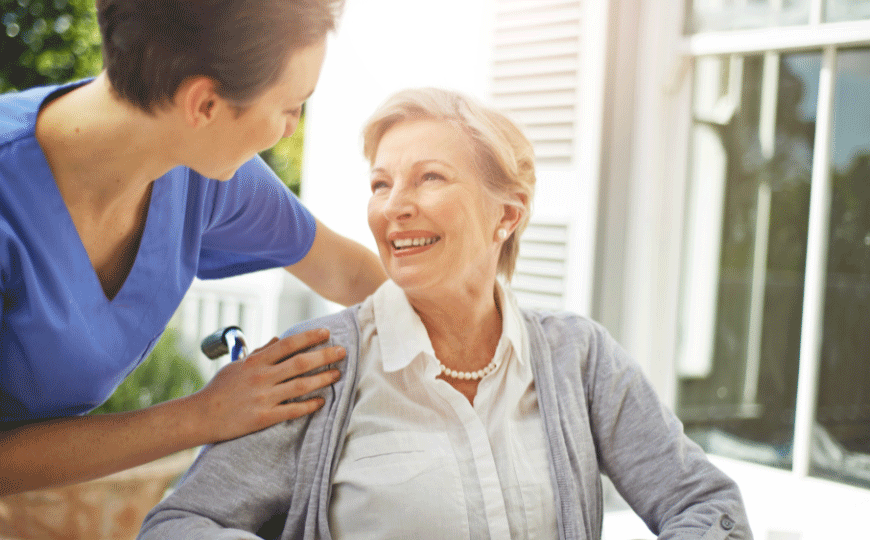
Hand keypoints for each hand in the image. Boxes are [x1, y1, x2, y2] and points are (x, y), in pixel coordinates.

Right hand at [192, 328, 343, 441]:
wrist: (201, 416)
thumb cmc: (219, 389)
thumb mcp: (237, 366)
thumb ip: (259, 353)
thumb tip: (276, 340)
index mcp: (256, 362)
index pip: (288, 344)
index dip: (309, 337)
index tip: (326, 332)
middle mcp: (262, 377)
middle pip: (300, 363)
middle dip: (324, 355)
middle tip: (342, 351)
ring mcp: (264, 397)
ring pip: (300, 385)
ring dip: (323, 379)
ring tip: (338, 374)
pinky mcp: (264, 417)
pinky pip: (292, 410)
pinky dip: (309, 405)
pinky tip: (321, 402)